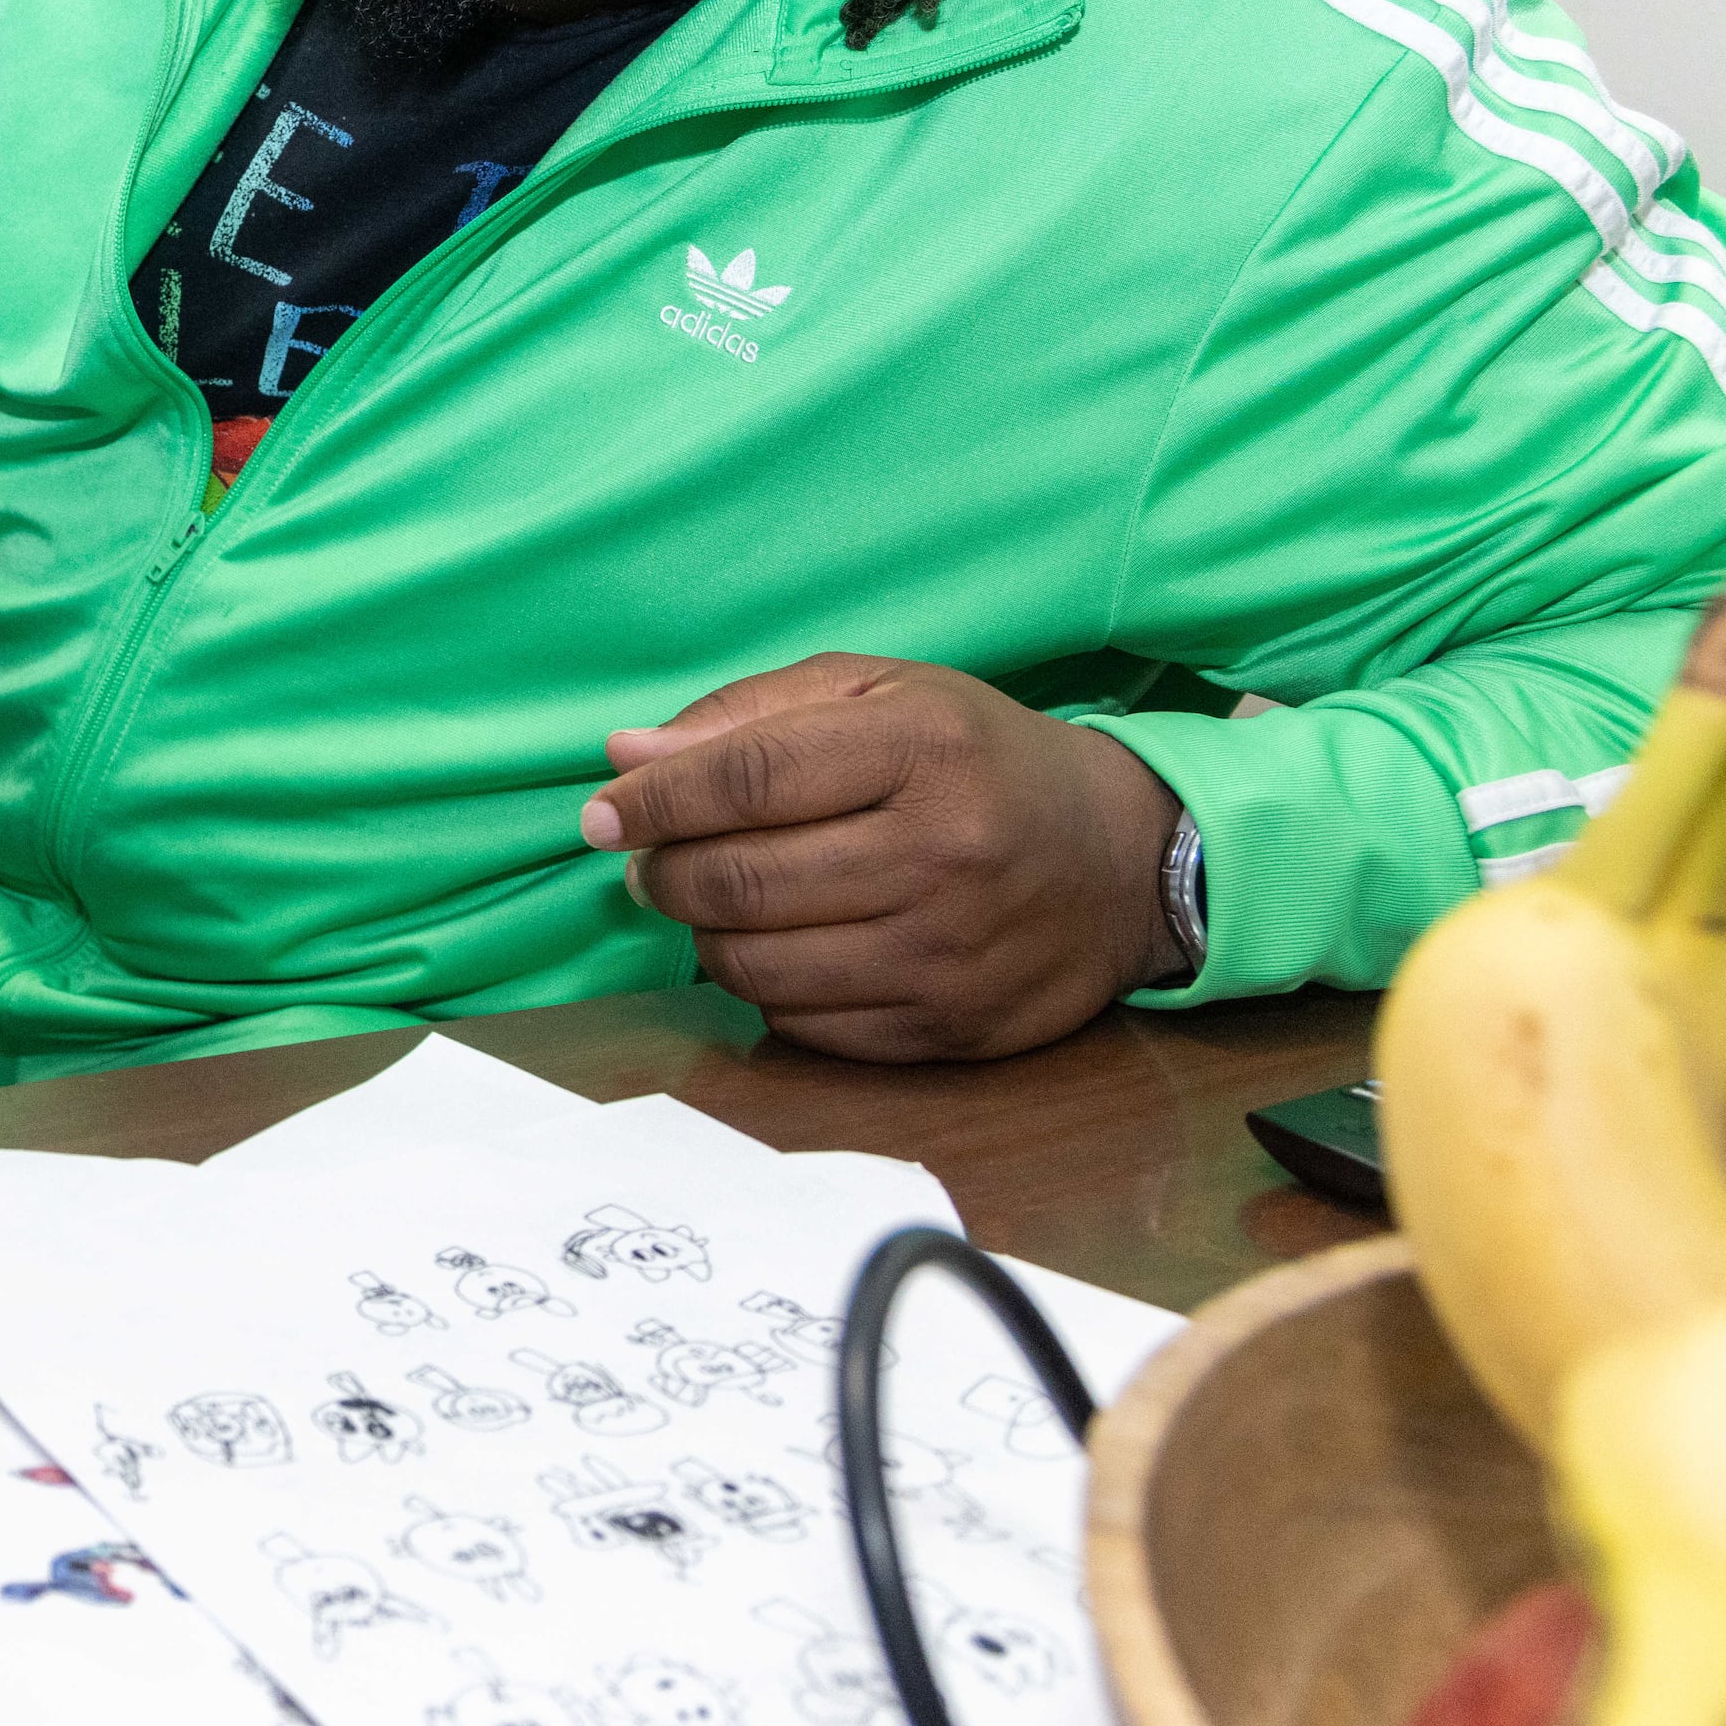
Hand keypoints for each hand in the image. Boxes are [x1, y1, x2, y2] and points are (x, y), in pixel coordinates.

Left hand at [577, 655, 1182, 1062]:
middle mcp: (941, 852)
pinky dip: (765, 988)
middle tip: (648, 861)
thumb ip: (750, 716)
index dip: (654, 800)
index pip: (748, 778)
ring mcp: (949, 952)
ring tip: (711, 901)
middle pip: (742, 879)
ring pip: (759, 964)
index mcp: (922, 747)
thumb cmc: (979, 758)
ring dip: (704, 935)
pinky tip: (782, 947)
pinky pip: (804, 1025)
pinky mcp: (952, 1029)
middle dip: (665, 872)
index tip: (602, 813)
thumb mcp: (882, 695)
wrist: (1123, 859)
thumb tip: (627, 757)